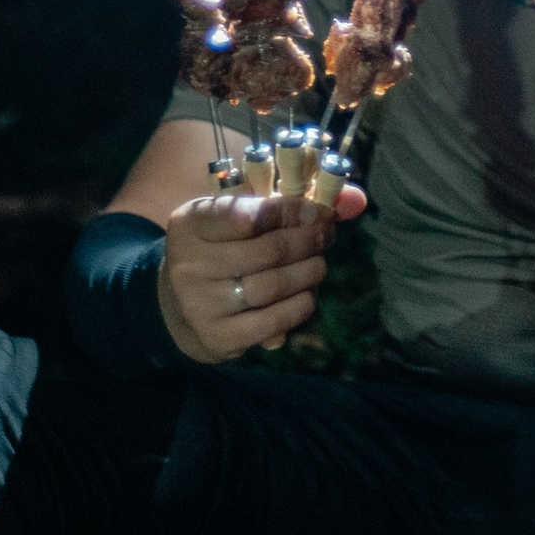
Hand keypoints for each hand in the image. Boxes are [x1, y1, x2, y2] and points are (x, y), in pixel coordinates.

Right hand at [157, 187, 365, 363]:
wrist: (178, 307)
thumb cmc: (218, 249)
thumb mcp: (235, 216)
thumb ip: (287, 202)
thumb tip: (355, 198)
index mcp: (190, 224)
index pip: (249, 214)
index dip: (291, 210)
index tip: (316, 211)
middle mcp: (188, 264)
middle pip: (269, 251)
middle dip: (309, 240)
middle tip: (326, 235)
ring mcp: (200, 304)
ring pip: (274, 286)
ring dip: (310, 272)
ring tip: (318, 265)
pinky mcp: (217, 337)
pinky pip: (273, 321)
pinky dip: (300, 305)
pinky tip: (307, 294)